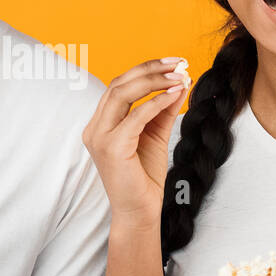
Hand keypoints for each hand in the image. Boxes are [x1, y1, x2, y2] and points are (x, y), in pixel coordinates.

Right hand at [81, 57, 189, 222]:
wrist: (139, 212)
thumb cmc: (144, 177)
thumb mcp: (156, 135)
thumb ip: (164, 109)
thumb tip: (179, 82)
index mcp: (100, 123)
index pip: (119, 85)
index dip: (146, 69)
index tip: (174, 63)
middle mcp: (95, 127)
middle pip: (118, 84)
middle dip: (150, 69)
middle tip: (180, 64)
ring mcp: (100, 137)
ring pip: (121, 94)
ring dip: (154, 81)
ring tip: (179, 76)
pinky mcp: (112, 148)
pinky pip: (135, 117)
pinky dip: (155, 103)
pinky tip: (174, 95)